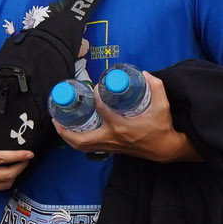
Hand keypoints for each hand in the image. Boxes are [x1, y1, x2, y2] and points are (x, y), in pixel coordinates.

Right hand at [0, 101, 35, 196]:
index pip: (1, 159)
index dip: (18, 156)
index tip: (30, 153)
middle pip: (7, 175)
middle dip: (21, 167)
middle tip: (27, 160)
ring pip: (3, 185)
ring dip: (14, 177)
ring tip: (18, 167)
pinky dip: (2, 184)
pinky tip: (5, 176)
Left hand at [58, 67, 191, 162]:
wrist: (166, 149)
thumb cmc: (162, 126)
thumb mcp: (163, 105)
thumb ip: (155, 87)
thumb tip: (144, 74)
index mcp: (121, 126)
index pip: (101, 109)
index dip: (95, 96)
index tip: (94, 87)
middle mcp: (112, 138)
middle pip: (81, 138)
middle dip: (65, 129)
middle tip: (57, 116)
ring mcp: (110, 146)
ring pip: (82, 146)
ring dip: (68, 137)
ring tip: (59, 124)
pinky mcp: (111, 150)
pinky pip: (88, 148)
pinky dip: (77, 141)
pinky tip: (73, 132)